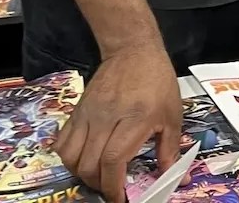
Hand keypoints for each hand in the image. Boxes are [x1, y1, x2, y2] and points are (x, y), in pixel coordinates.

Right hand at [54, 46, 182, 202]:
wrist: (133, 51)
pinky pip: (62, 141)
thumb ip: (169, 150)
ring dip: (81, 173)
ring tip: (97, 175)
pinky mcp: (76, 110)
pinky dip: (68, 158)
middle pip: (89, 164)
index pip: (113, 161)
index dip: (113, 187)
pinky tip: (83, 159)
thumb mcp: (172, 115)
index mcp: (133, 120)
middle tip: (112, 188)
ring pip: (70, 156)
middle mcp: (105, 119)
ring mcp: (87, 114)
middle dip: (99, 185)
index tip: (120, 198)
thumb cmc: (157, 82)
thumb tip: (175, 180)